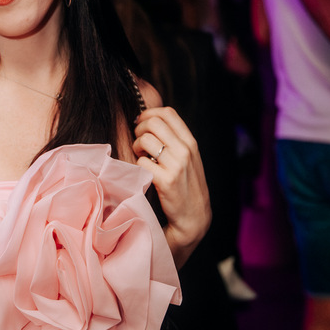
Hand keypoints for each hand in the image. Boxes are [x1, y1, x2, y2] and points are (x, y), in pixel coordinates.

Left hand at [133, 106, 210, 266]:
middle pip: (153, 122)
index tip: (140, 123)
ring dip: (136, 147)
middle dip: (139, 129)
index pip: (167, 113)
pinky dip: (137, 165)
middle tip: (138, 143)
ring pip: (145, 140)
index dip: (149, 114)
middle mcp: (185, 150)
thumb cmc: (186, 185)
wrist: (193, 217)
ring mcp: (177, 165)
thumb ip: (173, 140)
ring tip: (140, 157)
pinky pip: (141, 162)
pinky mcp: (166, 181)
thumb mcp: (187, 159)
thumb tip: (148, 122)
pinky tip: (143, 173)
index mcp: (190, 142)